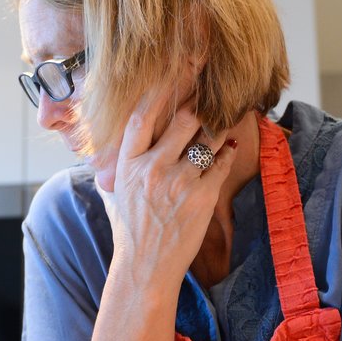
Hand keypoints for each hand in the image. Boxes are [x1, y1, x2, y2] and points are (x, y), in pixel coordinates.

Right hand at [107, 98, 236, 290]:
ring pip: (208, 139)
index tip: (177, 73)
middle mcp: (152, 169)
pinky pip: (221, 163)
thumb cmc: (130, 229)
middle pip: (183, 119)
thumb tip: (118, 140)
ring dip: (218, 128)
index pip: (143, 115)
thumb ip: (118, 163)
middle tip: (211, 93)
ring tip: (224, 120)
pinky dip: (226, 154)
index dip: (162, 90)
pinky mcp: (202, 198)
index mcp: (127, 164)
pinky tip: (226, 151)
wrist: (146, 267)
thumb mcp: (115, 192)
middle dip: (200, 103)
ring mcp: (178, 183)